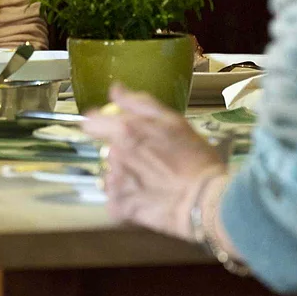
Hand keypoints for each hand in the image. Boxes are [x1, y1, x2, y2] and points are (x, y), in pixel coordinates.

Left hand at [80, 85, 224, 239]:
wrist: (206, 200)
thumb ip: (139, 103)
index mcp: (125, 129)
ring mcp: (115, 182)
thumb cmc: (195, 158)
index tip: (110, 132)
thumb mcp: (173, 121)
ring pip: (112, 176)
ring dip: (126, 179)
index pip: (91, 122)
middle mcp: (115, 154)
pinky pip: (114, 201)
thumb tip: (115, 89)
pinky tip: (147, 201)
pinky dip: (126, 203)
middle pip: (108, 151)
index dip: (99, 126)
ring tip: (153, 184)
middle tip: (152, 164)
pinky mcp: (118, 206)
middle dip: (124, 155)